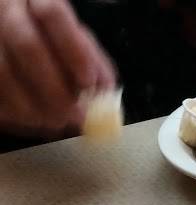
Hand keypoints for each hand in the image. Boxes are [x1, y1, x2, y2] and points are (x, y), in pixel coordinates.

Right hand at [0, 0, 115, 137]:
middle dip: (54, 88)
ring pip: (3, 72)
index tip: (89, 82)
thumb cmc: (51, 41)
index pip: (52, 14)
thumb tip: (105, 92)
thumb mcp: (75, 40)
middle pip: (27, 45)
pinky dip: (12, 113)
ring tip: (54, 122)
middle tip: (74, 116)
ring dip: (31, 106)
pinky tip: (31, 120)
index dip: (74, 50)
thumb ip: (92, 61)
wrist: (8, 39)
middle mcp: (5, 11)